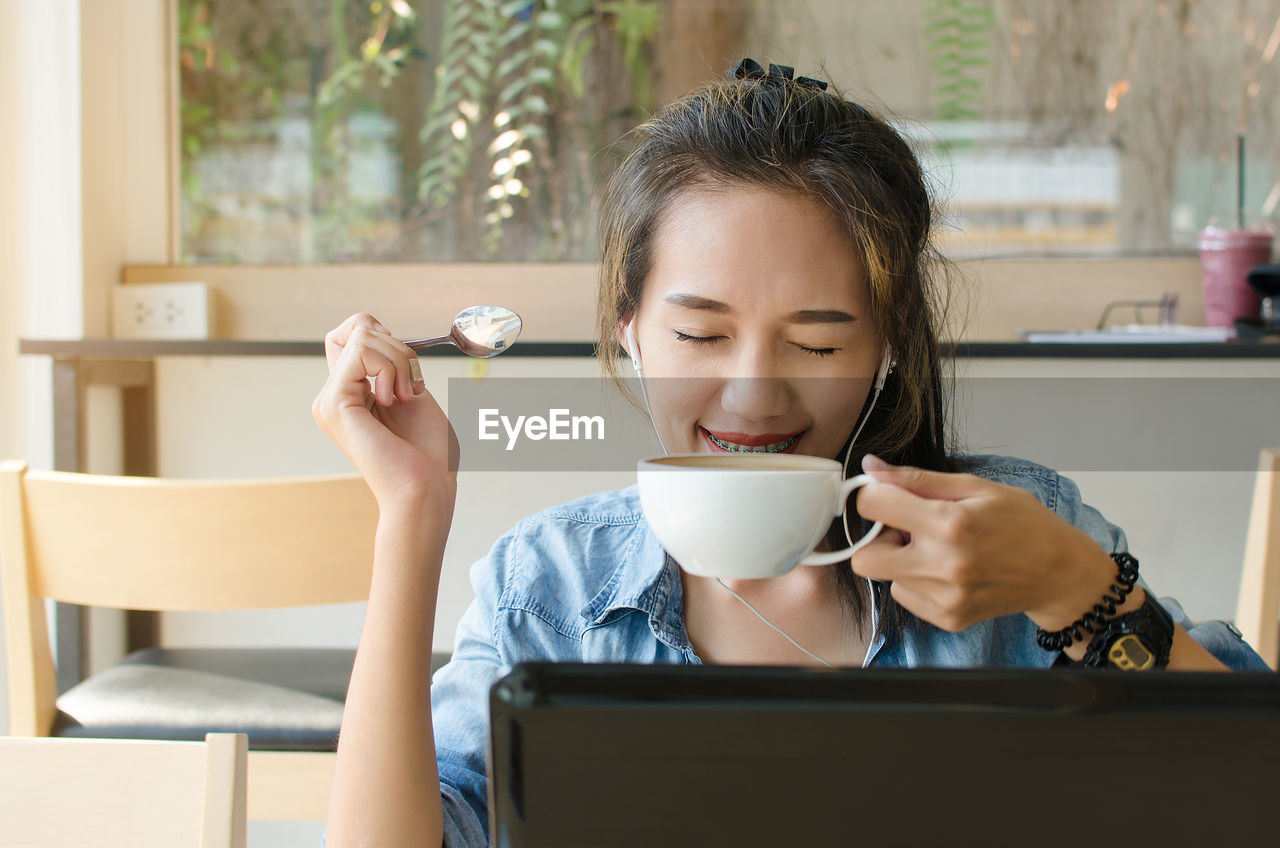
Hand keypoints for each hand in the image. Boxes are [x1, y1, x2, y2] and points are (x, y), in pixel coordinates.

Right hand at [312, 313, 458, 508]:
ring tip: (407, 396)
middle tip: (412, 386)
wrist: (425, 489)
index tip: (407, 365)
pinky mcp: (334, 404)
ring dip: (399, 359)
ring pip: (361, 336)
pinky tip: (397, 399)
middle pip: (356, 329)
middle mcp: (331, 397)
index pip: (351, 334)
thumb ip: (389, 362)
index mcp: (348, 395)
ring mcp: (328, 401)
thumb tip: (372, 327)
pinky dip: (391, 368)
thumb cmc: (427, 451)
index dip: (380, 334)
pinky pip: (361, 352)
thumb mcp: (410, 390)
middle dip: (396, 346)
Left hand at [848, 455, 1117, 631]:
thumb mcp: (975, 487)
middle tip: (907, 528)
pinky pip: (906, 596)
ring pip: (886, 577)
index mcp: (950, 524)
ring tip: (938, 549)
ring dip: (901, 560)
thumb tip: (870, 468)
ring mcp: (946, 598)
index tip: (889, 496)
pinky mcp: (948, 619)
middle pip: (863, 558)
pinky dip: (917, 581)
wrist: (1059, 573)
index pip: (872, 506)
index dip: (875, 496)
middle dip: (876, 539)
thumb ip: (917, 479)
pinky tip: (947, 570)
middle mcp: (943, 565)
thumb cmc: (1023, 524)